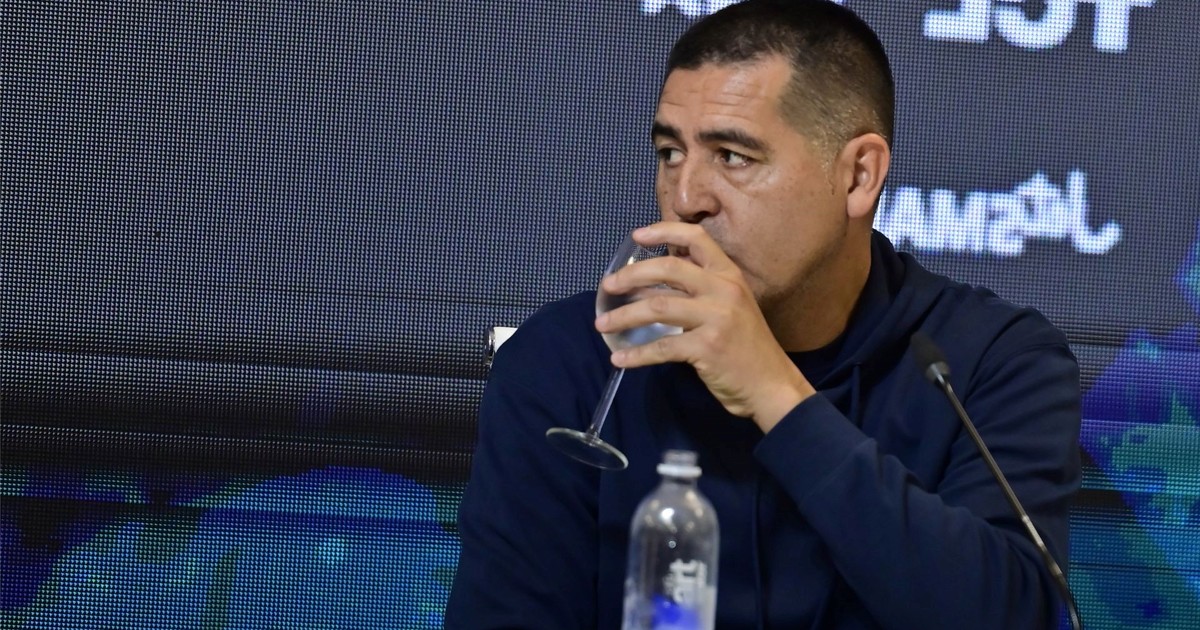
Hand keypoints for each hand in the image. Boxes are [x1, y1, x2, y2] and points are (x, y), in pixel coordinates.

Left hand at [594, 222, 815, 432]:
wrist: (772, 385)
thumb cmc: (747, 347)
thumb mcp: (731, 307)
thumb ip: (700, 289)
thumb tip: (652, 280)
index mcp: (729, 275)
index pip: (696, 238)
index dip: (664, 231)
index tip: (637, 235)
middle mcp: (724, 290)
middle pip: (667, 268)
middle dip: (630, 275)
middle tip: (608, 286)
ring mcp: (716, 318)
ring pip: (657, 306)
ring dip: (623, 316)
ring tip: (602, 324)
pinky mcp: (706, 348)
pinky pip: (662, 347)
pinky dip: (637, 354)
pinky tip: (620, 359)